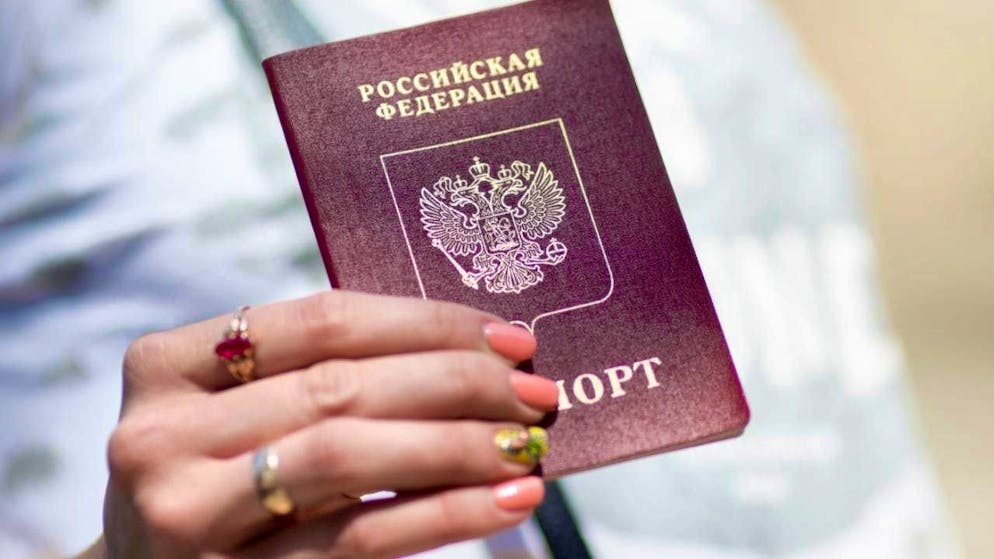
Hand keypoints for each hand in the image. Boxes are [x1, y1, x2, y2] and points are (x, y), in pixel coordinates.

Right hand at [101, 291, 557, 557]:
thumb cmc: (224, 479)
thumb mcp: (248, 414)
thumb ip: (321, 375)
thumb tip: (476, 352)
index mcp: (164, 367)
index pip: (319, 321)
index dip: (424, 322)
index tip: (504, 336)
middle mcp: (158, 436)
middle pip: (339, 386)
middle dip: (455, 381)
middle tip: (533, 391)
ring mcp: (185, 515)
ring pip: (348, 456)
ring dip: (458, 444)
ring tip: (526, 443)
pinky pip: (362, 538)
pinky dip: (448, 513)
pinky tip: (506, 500)